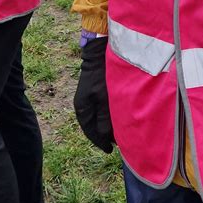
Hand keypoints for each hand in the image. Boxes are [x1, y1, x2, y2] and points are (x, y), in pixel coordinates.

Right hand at [74, 37, 114, 152]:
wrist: (99, 52)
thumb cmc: (102, 75)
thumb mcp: (105, 98)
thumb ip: (105, 118)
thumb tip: (106, 135)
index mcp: (82, 109)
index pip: (90, 131)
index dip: (101, 142)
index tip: (110, 150)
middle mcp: (83, 104)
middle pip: (93, 126)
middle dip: (105, 135)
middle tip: (118, 143)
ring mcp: (88, 97)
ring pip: (97, 117)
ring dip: (107, 125)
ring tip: (120, 131)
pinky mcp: (95, 90)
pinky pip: (100, 109)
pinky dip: (108, 115)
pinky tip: (117, 116)